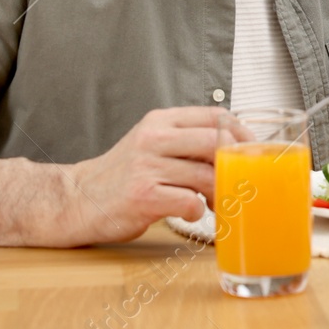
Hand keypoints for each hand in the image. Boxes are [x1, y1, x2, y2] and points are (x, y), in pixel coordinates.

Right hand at [58, 106, 225, 245]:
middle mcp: (153, 139)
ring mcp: (146, 167)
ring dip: (218, 194)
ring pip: (206, 176)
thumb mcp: (152, 144)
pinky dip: (198, 212)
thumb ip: (186, 141)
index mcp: (160, 121)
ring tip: (213, 202)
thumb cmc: (124, 175)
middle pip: (215, 142)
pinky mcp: (142, 197)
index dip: (241, 133)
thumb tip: (236, 148)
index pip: (215, 115)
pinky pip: (190, 202)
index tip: (251, 151)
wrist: (78, 199)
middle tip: (237, 182)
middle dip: (234, 165)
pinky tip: (190, 213)